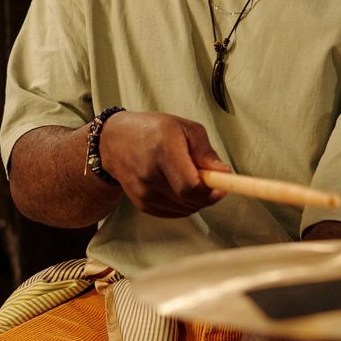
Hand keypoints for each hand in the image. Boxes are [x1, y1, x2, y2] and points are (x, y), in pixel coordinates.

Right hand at [99, 111, 231, 217]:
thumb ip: (206, 152)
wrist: (116, 142)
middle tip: (209, 179)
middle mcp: (150, 174)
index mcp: (164, 150)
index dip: (210, 191)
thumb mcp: (185, 128)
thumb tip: (224, 174)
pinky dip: (183, 203)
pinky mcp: (142, 204)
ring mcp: (144, 192)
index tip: (221, 187)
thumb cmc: (153, 130)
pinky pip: (174, 212)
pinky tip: (178, 186)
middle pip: (189, 200)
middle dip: (206, 194)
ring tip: (188, 176)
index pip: (191, 186)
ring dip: (195, 199)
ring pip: (184, 209)